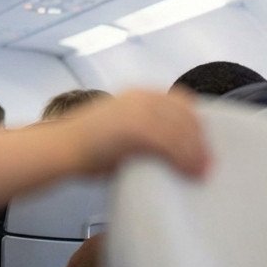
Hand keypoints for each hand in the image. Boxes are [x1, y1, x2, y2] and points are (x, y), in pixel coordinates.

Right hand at [59, 89, 208, 177]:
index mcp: (137, 94)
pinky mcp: (135, 129)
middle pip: (185, 115)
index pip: (180, 101)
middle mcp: (140, 97)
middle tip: (207, 162)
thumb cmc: (85, 147)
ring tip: (200, 172)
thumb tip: (171, 151)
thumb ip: (144, 132)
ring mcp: (138, 111)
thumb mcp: (119, 128)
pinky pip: (170, 144)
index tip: (202, 142)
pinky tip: (188, 171)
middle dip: (200, 140)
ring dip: (195, 152)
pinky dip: (184, 159)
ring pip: (181, 130)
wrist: (59, 149)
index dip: (195, 123)